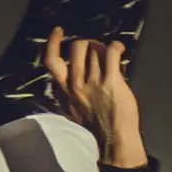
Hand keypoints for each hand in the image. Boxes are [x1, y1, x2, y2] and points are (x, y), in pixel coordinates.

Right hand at [42, 27, 146, 167]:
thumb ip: (68, 90)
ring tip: (111, 55)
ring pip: (95, 49)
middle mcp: (76, 83)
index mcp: (64, 89)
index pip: (51, 60)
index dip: (53, 42)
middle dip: (88, 43)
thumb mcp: (72, 107)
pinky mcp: (111, 82)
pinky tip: (119, 50)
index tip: (59, 30)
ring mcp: (93, 82)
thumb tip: (73, 71)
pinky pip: (111, 52)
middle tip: (96, 49)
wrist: (113, 141)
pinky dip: (116, 47)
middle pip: (77, 47)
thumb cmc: (95, 126)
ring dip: (104, 47)